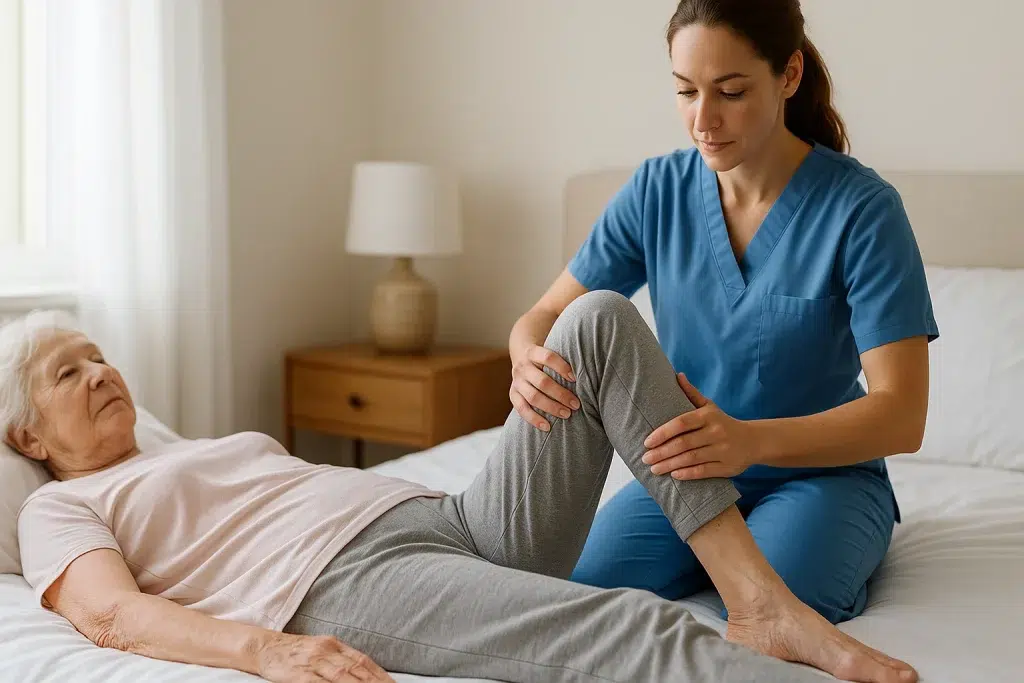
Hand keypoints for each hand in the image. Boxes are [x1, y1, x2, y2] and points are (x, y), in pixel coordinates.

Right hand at [256, 632, 393, 682]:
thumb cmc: (296, 651)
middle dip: (375, 682)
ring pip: (342, 676)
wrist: (265, 647)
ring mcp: (313, 662)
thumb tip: (363, 672)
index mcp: (334, 644)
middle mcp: (326, 651)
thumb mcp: (321, 650)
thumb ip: (341, 659)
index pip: (362, 661)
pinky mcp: (299, 674)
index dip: (379, 674)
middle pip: (356, 669)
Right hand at [510, 343, 580, 430]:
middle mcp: (522, 367)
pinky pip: (521, 409)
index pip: (548, 357)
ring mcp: (516, 381)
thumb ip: (563, 360)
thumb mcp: (551, 351)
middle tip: (576, 404)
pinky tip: (547, 426)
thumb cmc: (545, 358)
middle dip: (561, 394)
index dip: (562, 367)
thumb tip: (587, 370)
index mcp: (533, 352)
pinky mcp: (513, 394)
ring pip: (532, 396)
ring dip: (551, 407)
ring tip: (567, 414)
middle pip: (542, 381)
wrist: (521, 355)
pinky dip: (534, 419)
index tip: (575, 379)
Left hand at [642, 373, 758, 479]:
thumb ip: (692, 393)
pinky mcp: (727, 467)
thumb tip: (677, 375)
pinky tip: (674, 475)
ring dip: (670, 465)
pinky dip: (688, 474)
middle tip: (645, 459)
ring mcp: (723, 450)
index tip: (647, 442)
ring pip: (691, 459)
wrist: (753, 441)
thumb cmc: (722, 422)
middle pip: (684, 443)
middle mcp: (716, 432)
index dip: (663, 433)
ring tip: (654, 468)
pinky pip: (704, 471)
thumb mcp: (709, 406)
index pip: (681, 423)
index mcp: (708, 416)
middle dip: (662, 452)